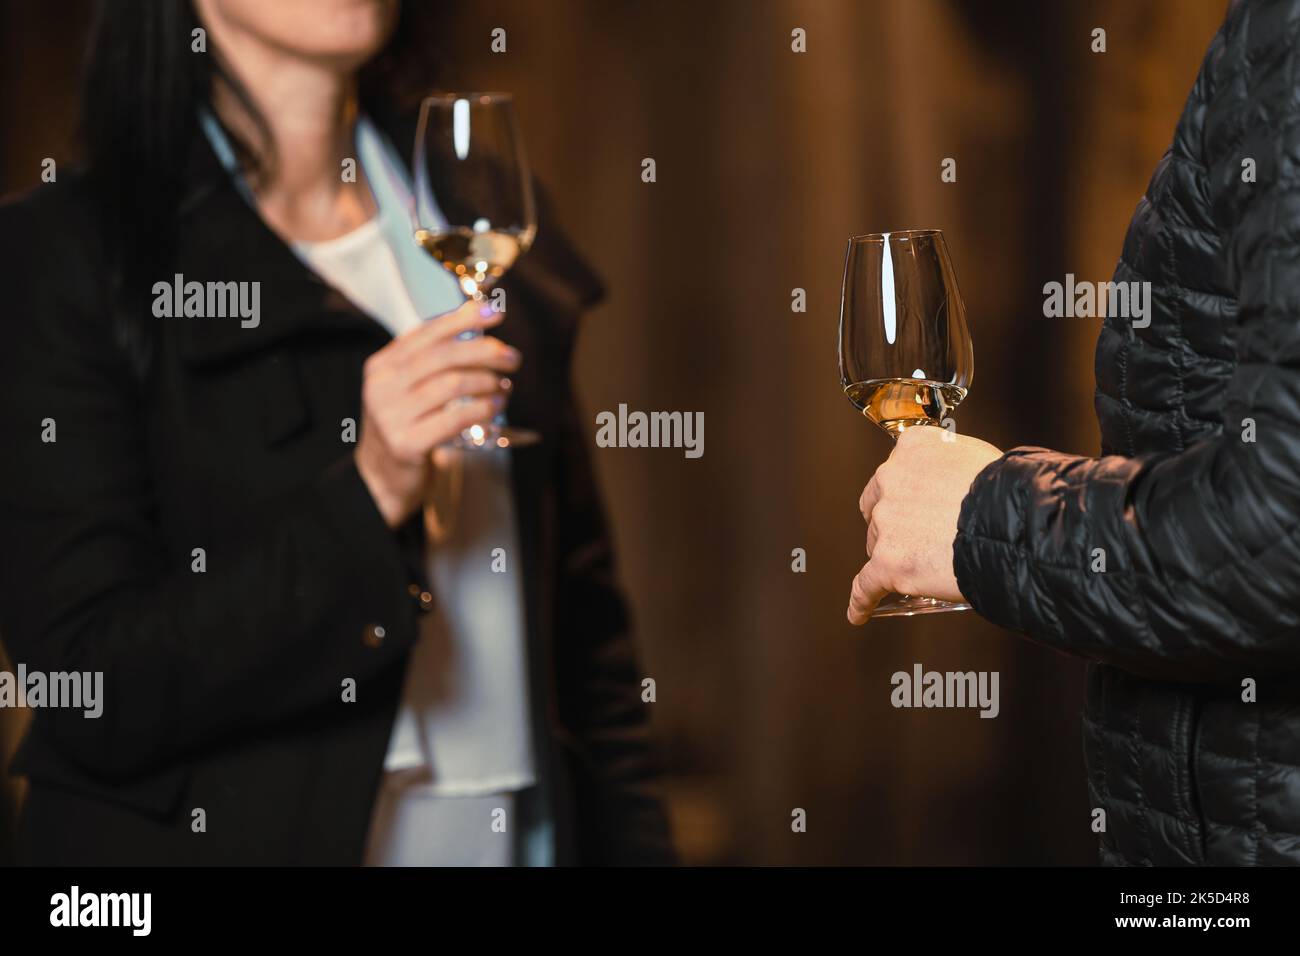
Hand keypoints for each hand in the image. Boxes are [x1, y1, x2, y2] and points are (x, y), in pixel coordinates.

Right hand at [355, 300, 519, 527]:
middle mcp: (383, 387)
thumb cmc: (405, 426)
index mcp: (382, 365)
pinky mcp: (406, 444)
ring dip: (487, 381)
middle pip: (443, 356)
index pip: (427, 333)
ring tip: (504, 386)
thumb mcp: (407, 388)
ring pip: (452, 384)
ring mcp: (391, 416)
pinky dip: (483, 409)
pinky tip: (496, 406)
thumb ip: (432, 362)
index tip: (494, 314)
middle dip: (484, 351)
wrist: (379, 477)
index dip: (462, 319)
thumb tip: (479, 331)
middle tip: (512, 357)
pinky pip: (455, 418)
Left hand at [847, 427, 1001, 623]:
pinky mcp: (888, 562)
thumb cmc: (1008, 490)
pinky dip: (862, 601)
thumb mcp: (976, 456)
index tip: (914, 507)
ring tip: (922, 571)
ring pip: (876, 547)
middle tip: (921, 541)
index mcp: (911, 448)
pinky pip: (866, 586)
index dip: (905, 496)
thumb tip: (952, 485)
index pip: (894, 474)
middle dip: (895, 527)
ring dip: (893, 558)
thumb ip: (949, 468)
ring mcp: (887, 522)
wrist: (1016, 522)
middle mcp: (891, 480)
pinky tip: (860, 612)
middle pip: (879, 511)